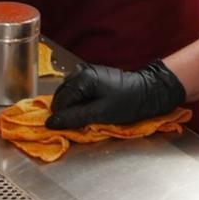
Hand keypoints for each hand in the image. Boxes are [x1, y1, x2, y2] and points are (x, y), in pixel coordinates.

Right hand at [46, 60, 186, 128]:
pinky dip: (78, 100)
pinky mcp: (90, 75)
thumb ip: (74, 118)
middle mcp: (81, 71)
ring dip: (71, 106)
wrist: (148, 92)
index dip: (61, 116)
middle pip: (61, 95)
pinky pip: (75, 89)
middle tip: (77, 124)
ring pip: (67, 92)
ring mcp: (85, 71)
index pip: (60, 101)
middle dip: (65, 110)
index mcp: (83, 79)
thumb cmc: (127, 103)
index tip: (66, 128)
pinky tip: (88, 107)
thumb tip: (50, 123)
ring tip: (84, 116)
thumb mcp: (100, 114)